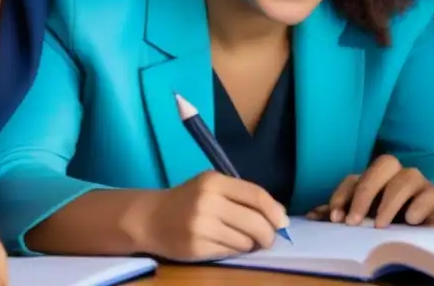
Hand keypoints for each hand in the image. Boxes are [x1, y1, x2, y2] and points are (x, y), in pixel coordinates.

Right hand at [144, 171, 288, 261]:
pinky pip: (230, 252)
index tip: (283, 221)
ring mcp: (201, 226)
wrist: (150, 218)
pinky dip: (235, 250)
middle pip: (255, 222)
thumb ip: (243, 196)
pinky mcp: (196, 248)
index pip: (256, 196)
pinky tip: (226, 244)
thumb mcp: (213, 186)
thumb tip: (279, 215)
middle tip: (268, 238)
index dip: (275, 210)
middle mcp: (207, 202)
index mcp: (214, 181)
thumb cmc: (188, 200)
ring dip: (250, 244)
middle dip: (268, 234)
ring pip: (245, 241)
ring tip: (241, 239)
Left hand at [306, 154, 433, 228]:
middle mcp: (398, 177)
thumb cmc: (389, 231)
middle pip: (384, 164)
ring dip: (390, 200)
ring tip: (381, 225)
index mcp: (376, 182)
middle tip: (355, 221)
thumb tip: (312, 215)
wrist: (423, 246)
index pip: (356, 178)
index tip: (335, 219)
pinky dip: (419, 205)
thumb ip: (340, 217)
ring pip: (408, 176)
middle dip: (366, 191)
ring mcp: (420, 186)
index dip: (344, 195)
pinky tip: (409, 221)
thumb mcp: (363, 226)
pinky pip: (431, 194)